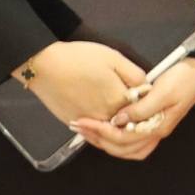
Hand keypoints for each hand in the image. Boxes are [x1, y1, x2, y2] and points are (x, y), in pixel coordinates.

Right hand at [15, 40, 145, 124]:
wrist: (44, 66)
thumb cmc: (79, 59)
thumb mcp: (114, 58)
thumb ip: (135, 75)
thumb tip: (147, 88)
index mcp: (118, 100)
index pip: (144, 109)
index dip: (148, 104)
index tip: (149, 99)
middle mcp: (105, 117)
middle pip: (129, 125)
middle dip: (137, 118)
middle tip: (139, 108)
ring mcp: (89, 125)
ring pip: (113, 135)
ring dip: (121, 128)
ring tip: (125, 115)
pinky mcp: (75, 126)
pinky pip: (95, 136)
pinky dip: (103, 131)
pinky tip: (107, 121)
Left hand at [73, 58, 194, 161]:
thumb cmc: (185, 77)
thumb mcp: (163, 90)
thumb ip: (141, 108)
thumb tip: (118, 120)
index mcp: (158, 126)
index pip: (123, 138)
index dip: (101, 131)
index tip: (84, 120)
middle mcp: (156, 132)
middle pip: (123, 148)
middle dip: (98, 139)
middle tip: (79, 126)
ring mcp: (157, 128)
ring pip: (128, 149)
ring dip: (106, 142)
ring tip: (88, 131)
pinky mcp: (155, 122)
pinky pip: (133, 140)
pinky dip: (117, 139)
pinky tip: (107, 129)